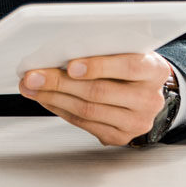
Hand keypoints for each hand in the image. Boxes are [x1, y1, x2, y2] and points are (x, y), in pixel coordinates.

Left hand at [18, 52, 172, 145]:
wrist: (144, 90)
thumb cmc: (126, 63)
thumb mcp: (123, 50)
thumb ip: (100, 49)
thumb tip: (57, 51)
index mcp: (154, 70)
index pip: (128, 66)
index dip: (98, 66)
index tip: (70, 65)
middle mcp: (149, 99)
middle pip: (99, 91)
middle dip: (59, 82)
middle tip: (33, 75)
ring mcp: (137, 122)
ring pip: (88, 110)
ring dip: (53, 97)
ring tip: (31, 86)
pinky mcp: (121, 136)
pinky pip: (84, 124)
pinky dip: (60, 109)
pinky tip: (46, 98)